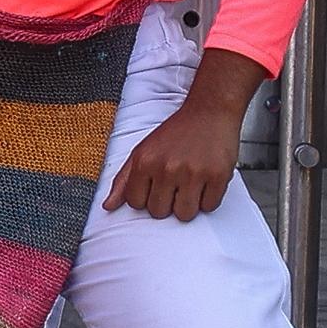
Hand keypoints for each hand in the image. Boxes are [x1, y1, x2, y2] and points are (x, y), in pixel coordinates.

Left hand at [109, 48, 263, 219]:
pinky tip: (205, 184)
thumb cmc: (175, 133)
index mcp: (144, 161)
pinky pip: (209, 207)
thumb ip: (123, 180)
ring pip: (184, 215)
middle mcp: (167, 168)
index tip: (153, 189)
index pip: (135, 203)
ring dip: (187, 206)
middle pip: (159, 212)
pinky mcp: (218, 176)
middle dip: (165, 204)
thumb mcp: (141, 151)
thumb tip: (108, 206)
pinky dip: (208, 200)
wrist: (209, 113)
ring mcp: (193, 173)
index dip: (144, 199)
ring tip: (189, 188)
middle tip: (173, 187)